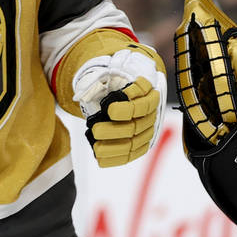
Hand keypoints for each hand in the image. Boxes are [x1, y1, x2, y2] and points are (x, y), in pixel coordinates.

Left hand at [72, 42, 166, 167]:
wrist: (119, 89)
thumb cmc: (113, 83)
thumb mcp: (108, 76)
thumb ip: (100, 83)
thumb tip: (85, 95)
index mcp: (147, 94)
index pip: (142, 104)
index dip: (127, 109)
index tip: (109, 109)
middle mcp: (151, 114)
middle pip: (136, 126)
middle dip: (114, 131)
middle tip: (95, 130)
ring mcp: (146, 130)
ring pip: (133, 143)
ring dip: (113, 147)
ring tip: (96, 146)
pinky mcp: (140, 144)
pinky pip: (130, 155)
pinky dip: (114, 158)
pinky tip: (100, 159)